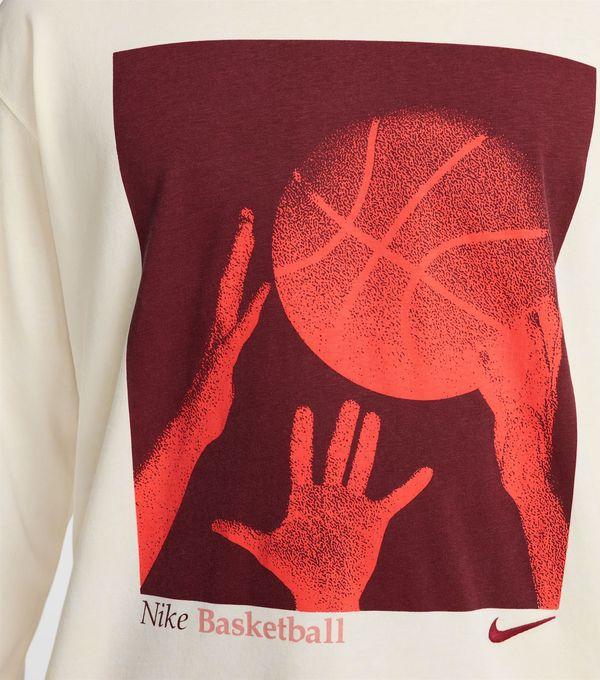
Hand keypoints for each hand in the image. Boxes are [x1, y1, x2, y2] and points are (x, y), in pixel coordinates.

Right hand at [135, 208, 268, 584]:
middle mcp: (216, 331)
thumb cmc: (206, 413)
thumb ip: (233, 362)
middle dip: (239, 248)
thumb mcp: (225, 381)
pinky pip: (239, 331)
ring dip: (240, 263)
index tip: (249, 235)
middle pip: (228, 280)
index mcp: (220, 333)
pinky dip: (252, 311)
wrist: (184, 437)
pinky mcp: (222, 363)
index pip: (231, 289)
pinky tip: (266, 290)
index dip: (240, 262)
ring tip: (248, 231)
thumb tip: (236, 357)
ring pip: (230, 294)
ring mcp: (217, 344)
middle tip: (248, 216)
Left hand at [212, 400, 432, 610]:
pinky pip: (395, 499)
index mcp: (305, 498)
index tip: (304, 410)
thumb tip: (212, 523)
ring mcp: (352, 505)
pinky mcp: (373, 519)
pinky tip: (425, 472)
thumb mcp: (267, 549)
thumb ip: (242, 532)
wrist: (324, 595)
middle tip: (348, 403)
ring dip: (368, 443)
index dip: (302, 436)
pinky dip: (410, 487)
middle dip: (342, 429)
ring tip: (373, 417)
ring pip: (361, 467)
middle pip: (336, 455)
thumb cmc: (295, 573)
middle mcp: (330, 495)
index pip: (302, 459)